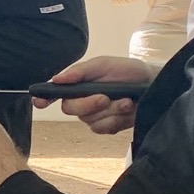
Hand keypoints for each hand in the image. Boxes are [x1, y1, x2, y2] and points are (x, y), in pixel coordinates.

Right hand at [37, 55, 154, 135]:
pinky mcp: (106, 126)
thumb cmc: (128, 71)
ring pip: (89, 120)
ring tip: (126, 100)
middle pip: (70, 109)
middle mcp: (81, 101)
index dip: (43, 98)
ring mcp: (93, 115)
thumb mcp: (104, 64)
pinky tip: (127, 110)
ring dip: (110, 111)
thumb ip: (80, 71)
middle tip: (106, 97)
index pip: (54, 93)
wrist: (153, 84)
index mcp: (77, 84)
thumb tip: (57, 79)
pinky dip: (116, 120)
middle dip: (88, 104)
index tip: (40, 102)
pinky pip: (102, 129)